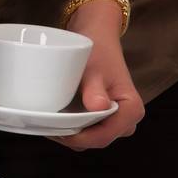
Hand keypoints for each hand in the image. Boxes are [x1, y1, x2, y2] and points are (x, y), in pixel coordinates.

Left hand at [53, 16, 143, 151]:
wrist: (98, 37)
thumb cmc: (98, 51)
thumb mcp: (94, 69)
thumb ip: (95, 89)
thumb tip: (98, 107)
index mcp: (131, 110)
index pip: (103, 137)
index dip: (78, 139)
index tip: (56, 131)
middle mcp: (127, 119)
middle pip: (97, 140)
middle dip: (72, 137)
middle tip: (46, 126)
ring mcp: (117, 120)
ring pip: (92, 138)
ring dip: (71, 133)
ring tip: (49, 121)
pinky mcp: (106, 117)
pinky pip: (89, 130)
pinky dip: (73, 127)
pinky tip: (56, 119)